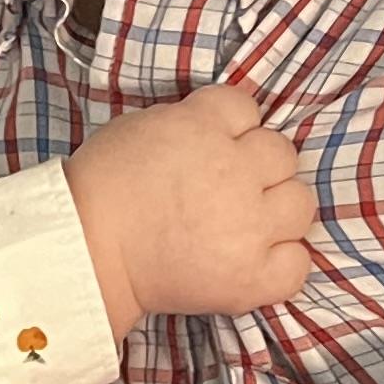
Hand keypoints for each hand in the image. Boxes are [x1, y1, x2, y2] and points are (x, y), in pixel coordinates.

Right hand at [65, 86, 315, 320]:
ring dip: (276, 212)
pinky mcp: (252, 276)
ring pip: (300, 204)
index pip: (247, 107)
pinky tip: (253, 261)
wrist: (83, 251)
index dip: (233, 128)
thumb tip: (224, 136)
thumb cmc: (102, 187)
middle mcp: (235, 170)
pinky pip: (298, 263)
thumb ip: (192, 124)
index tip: (214, 147)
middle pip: (281, 154)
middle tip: (226, 190)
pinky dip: (280, 263)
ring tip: (243, 226)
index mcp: (204, 126)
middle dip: (257, 168)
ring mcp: (249, 226)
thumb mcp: (144, 127)